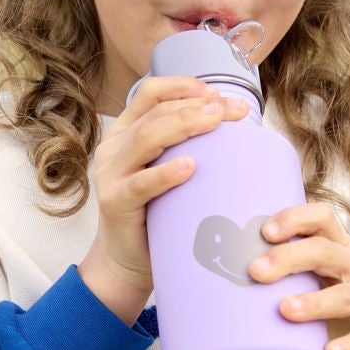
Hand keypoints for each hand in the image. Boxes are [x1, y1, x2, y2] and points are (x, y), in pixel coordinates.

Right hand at [88, 76, 248, 291]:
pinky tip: (189, 167)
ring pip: (147, 138)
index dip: (183, 86)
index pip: (151, 94)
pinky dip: (166, 173)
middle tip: (231, 109)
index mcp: (126, 133)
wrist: (125, 264)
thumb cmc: (155, 216)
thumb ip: (186, 148)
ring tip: (215, 122)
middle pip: (156, 113)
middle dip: (196, 106)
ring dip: (184, 125)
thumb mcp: (168, 173)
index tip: (217, 92)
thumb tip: (238, 129)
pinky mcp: (116, 202)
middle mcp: (114, 147)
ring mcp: (111, 174)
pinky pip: (142, 183)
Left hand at [250, 202, 349, 349]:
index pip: (321, 219)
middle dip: (289, 258)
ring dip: (315, 302)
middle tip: (256, 272)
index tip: (265, 232)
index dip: (294, 219)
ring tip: (286, 310)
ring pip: (348, 294)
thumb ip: (297, 278)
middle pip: (326, 251)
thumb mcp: (330, 282)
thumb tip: (231, 288)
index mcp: (344, 248)